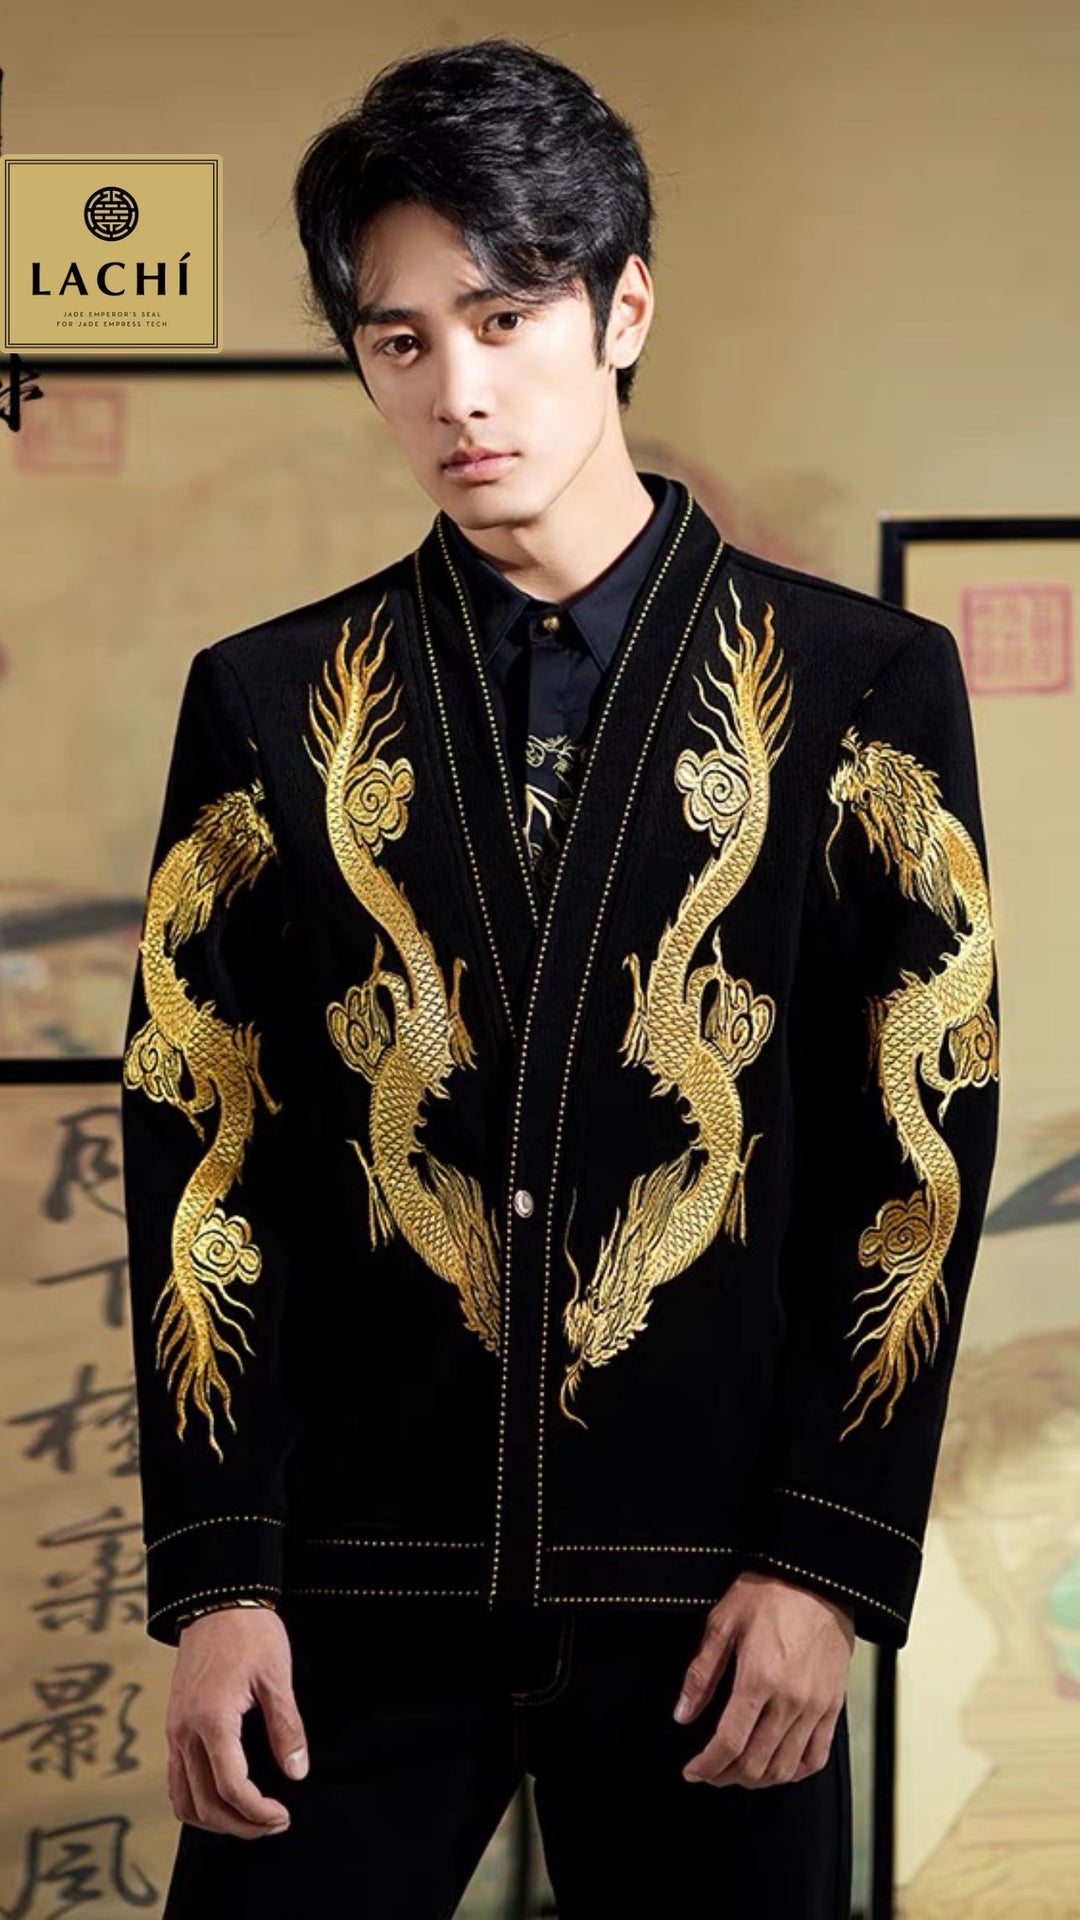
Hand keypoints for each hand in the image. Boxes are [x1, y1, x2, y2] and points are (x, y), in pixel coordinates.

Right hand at [166, 1607, 309, 1836]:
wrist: (215, 1601)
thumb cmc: (248, 1632)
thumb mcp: (276, 1676)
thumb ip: (286, 1727)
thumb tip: (296, 1772)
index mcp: (212, 1720)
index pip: (232, 1787)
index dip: (259, 1811)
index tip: (283, 1815)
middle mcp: (185, 1732)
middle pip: (205, 1804)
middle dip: (241, 1825)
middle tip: (274, 1823)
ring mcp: (174, 1731)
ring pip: (184, 1800)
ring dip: (216, 1821)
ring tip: (251, 1818)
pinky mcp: (173, 1727)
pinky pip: (177, 1781)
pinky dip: (198, 1802)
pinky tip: (224, 1799)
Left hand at [672, 1570, 854, 1788]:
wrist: (818, 1577)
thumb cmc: (770, 1592)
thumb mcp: (723, 1622)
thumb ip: (701, 1673)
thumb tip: (682, 1713)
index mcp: (759, 1678)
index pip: (729, 1742)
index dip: (706, 1765)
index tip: (692, 1771)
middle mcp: (790, 1700)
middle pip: (755, 1763)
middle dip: (726, 1776)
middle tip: (710, 1772)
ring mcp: (815, 1706)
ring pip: (785, 1767)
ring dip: (757, 1780)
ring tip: (738, 1772)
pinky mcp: (834, 1705)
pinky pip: (816, 1757)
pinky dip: (794, 1772)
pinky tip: (777, 1769)